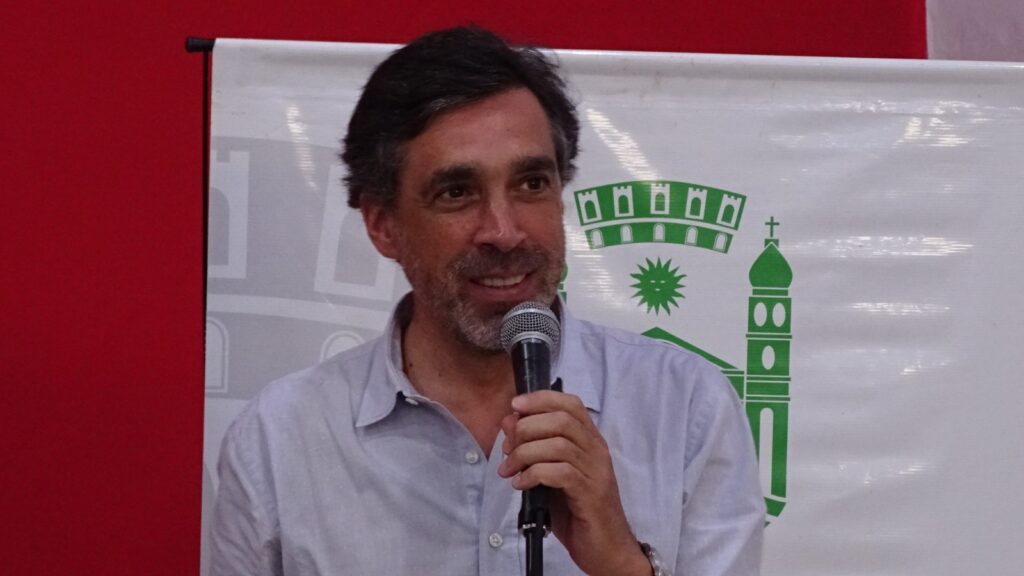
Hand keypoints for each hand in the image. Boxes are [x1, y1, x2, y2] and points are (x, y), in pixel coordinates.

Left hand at [498, 390, 650, 575]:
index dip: (541, 398)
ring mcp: (597, 472)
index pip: (570, 404)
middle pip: (562, 420)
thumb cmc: (578, 511)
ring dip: (525, 453)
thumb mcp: (551, 475)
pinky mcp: (591, 495)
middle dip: (527, 428)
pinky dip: (534, 474)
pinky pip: (560, 473)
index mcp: (590, 441)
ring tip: (509, 469)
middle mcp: (597, 451)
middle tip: (507, 449)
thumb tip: (510, 422)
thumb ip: (534, 449)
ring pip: (559, 444)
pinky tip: (521, 484)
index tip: (515, 405)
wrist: (607, 549)